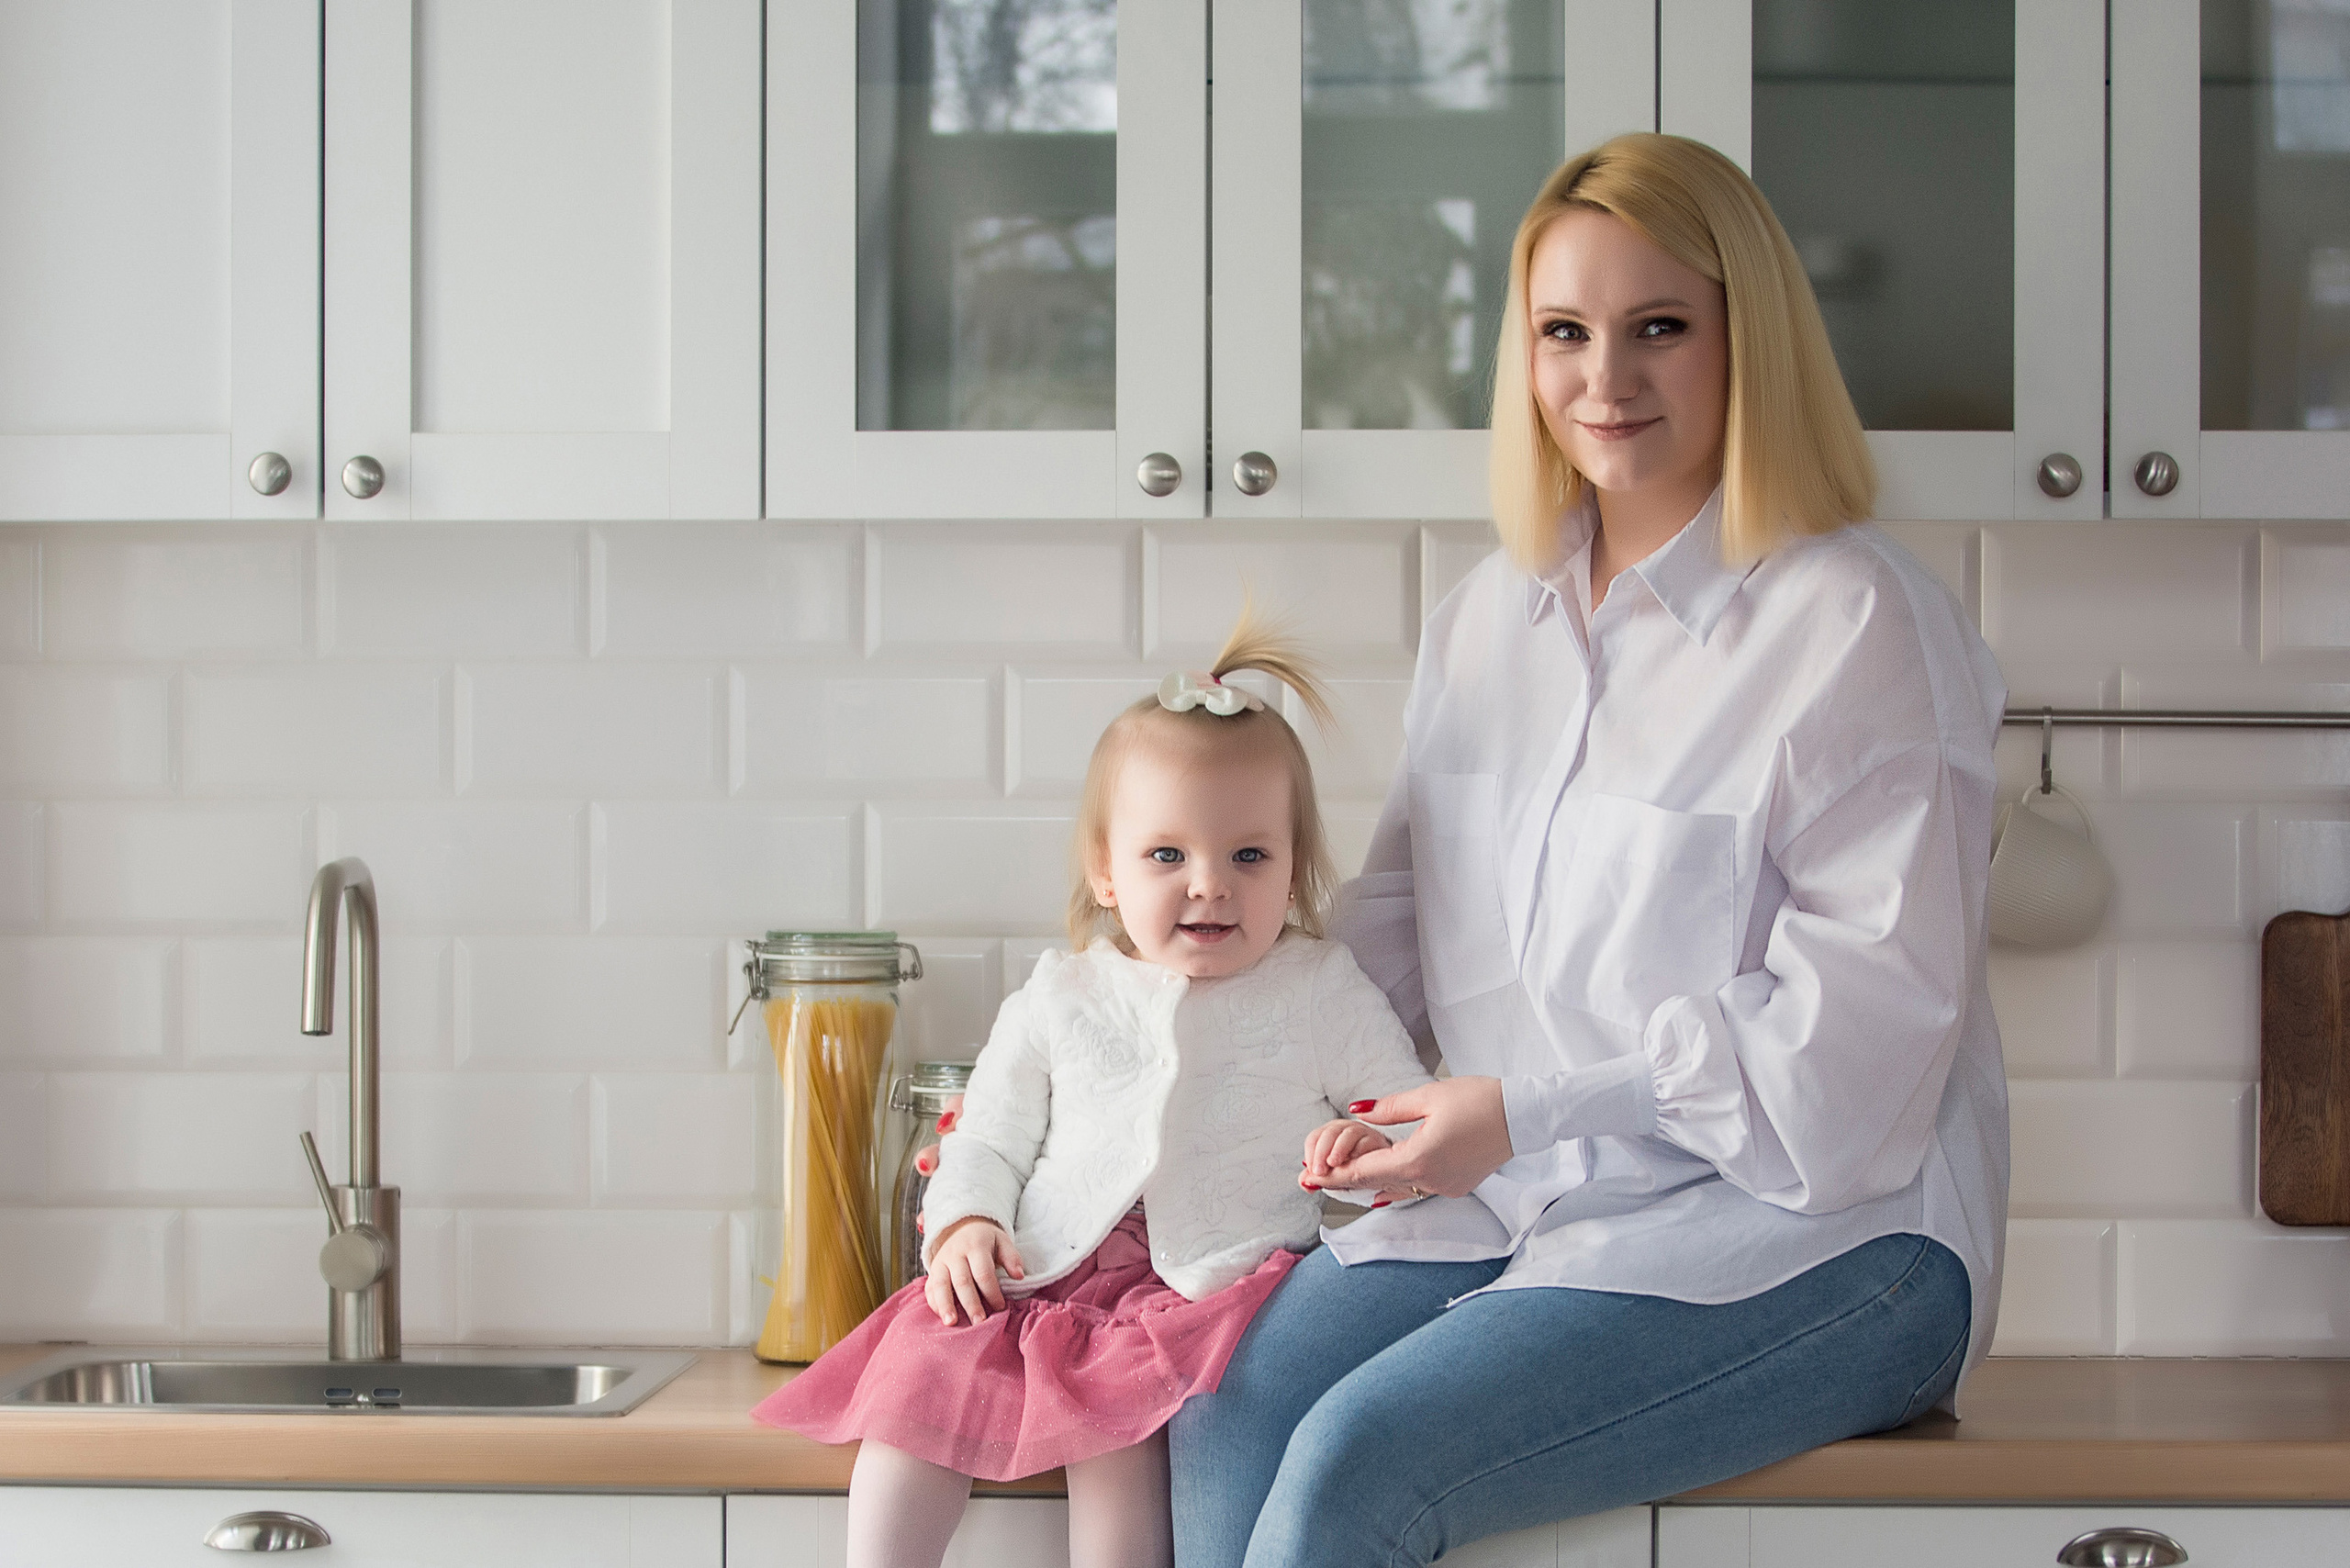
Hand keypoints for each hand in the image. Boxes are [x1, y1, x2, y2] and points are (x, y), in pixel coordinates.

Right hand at [924, 1216, 1022, 1325]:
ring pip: (940, 1285)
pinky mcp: (932, 1270)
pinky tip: (941, 1317)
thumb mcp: (1002, 1241)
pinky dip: (934, 1303)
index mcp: (975, 1246)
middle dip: (971, 1304)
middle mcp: (955, 1254)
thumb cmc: (986, 1239)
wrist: (962, 1225)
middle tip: (979, 1323)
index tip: (1000, 1307)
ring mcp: (941, 1262)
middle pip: (962, 1282)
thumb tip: (1019, 1276)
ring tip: (951, 1323)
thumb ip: (1011, 1257)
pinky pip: (929, 1287)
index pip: (983, 1272)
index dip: (992, 1292)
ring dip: (946, 1305)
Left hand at [1300, 1119, 1391, 1190]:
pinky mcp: (1378, 1141)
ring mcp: (1362, 1133)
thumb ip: (1317, 1177)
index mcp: (1330, 1136)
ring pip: (1349, 1133)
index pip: (1314, 1138)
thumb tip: (1304, 1182)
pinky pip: (1368, 1141)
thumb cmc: (1355, 1170)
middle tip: (1320, 1171)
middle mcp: (1345, 1130)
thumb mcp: (1333, 1176)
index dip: (1311, 1154)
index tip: (1312, 1171)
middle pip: (1330, 1132)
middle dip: (1322, 1152)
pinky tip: (1356, 1162)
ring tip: (1334, 1164)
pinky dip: (1360, 1150)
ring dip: (1339, 1149)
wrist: (1382, 1172)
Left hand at [1322, 1077, 1512, 1201]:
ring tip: (1343, 1176)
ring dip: (1373, 1180)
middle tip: (1316, 1177)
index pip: (1367, 1171)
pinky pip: (1418, 1187)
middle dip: (1347, 1179)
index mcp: (1419, 1159)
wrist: (1522, 1115)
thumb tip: (1357, 1112)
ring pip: (1399, 1186)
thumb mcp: (1428, 1096)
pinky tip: (1381, 1183)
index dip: (1336, 1174)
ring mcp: (1446, 1186)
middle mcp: (1431, 1180)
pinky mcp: (1457, 1185)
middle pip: (1379, 1182)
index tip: (1311, 1177)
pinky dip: (1398, 1182)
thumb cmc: (1479, 1100)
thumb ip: (1389, 1108)